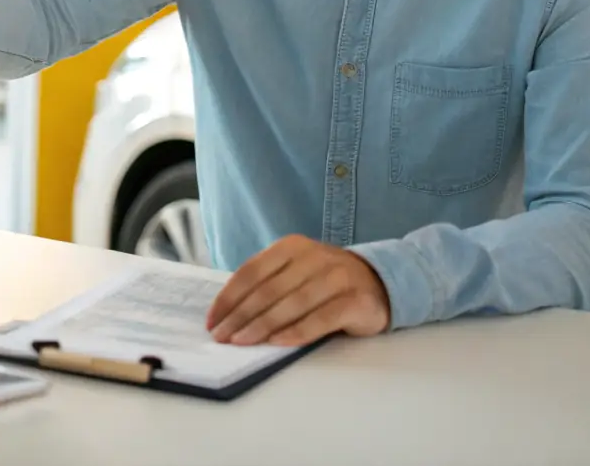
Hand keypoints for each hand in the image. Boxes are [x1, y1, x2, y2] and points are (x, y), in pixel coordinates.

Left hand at [206, 235, 390, 346]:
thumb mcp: (295, 272)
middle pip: (268, 289)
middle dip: (240, 315)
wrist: (378, 282)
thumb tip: (228, 312)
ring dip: (262, 325)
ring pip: (291, 303)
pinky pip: (320, 318)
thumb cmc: (324, 282)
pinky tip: (278, 344)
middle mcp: (313, 256)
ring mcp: (336, 276)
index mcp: (291, 246)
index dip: (229, 297)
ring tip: (241, 343)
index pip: (252, 271)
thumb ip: (268, 284)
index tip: (212, 320)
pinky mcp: (354, 300)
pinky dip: (296, 332)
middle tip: (221, 337)